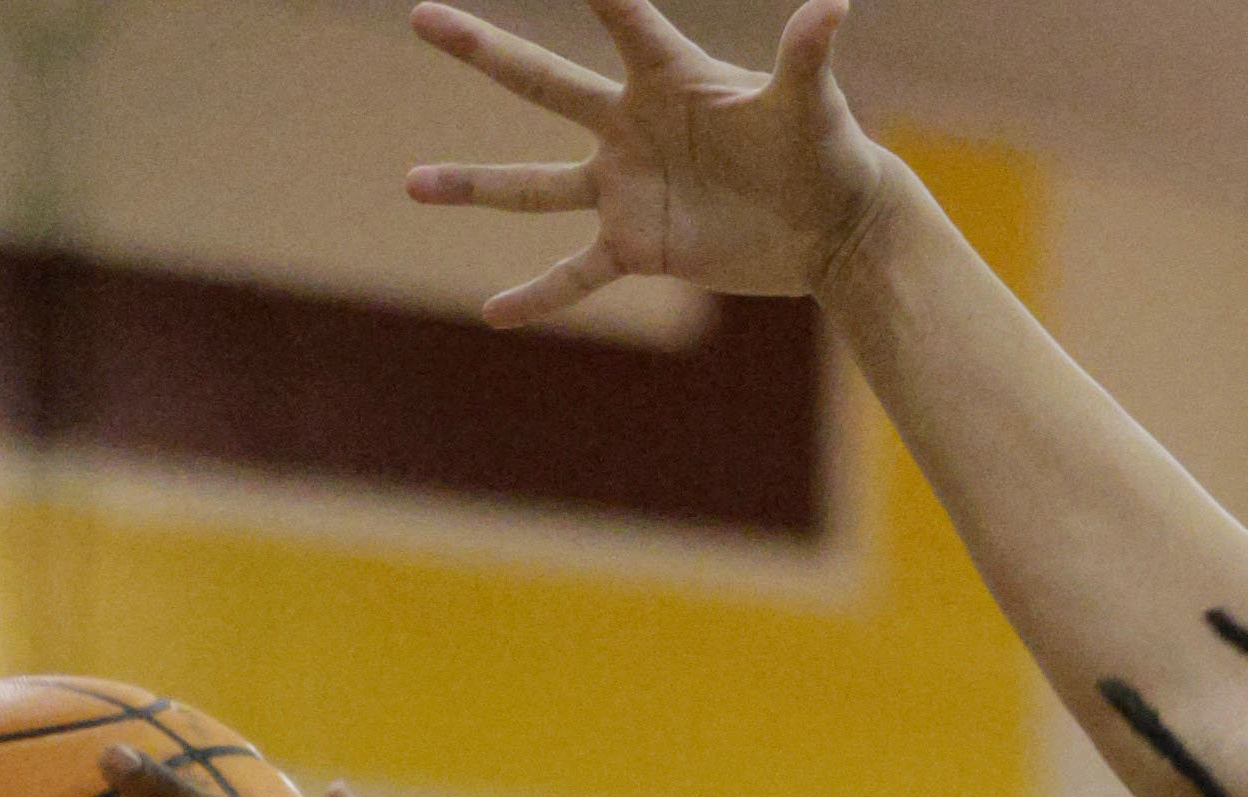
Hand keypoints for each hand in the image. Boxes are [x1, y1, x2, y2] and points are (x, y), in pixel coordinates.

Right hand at [406, 0, 894, 321]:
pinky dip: (538, 296)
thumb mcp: (812, 104)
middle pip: (543, 82)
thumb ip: (806, 54)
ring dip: (474, 186)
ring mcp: (626, 187)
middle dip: (481, 50)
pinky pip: (576, 274)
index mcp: (667, 75)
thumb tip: (836, 4)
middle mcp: (631, 125)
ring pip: (534, 186)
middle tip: (422, 16)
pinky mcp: (638, 246)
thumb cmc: (825, 150)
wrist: (830, 225)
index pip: (618, 15)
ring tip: (411, 183)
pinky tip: (495, 314)